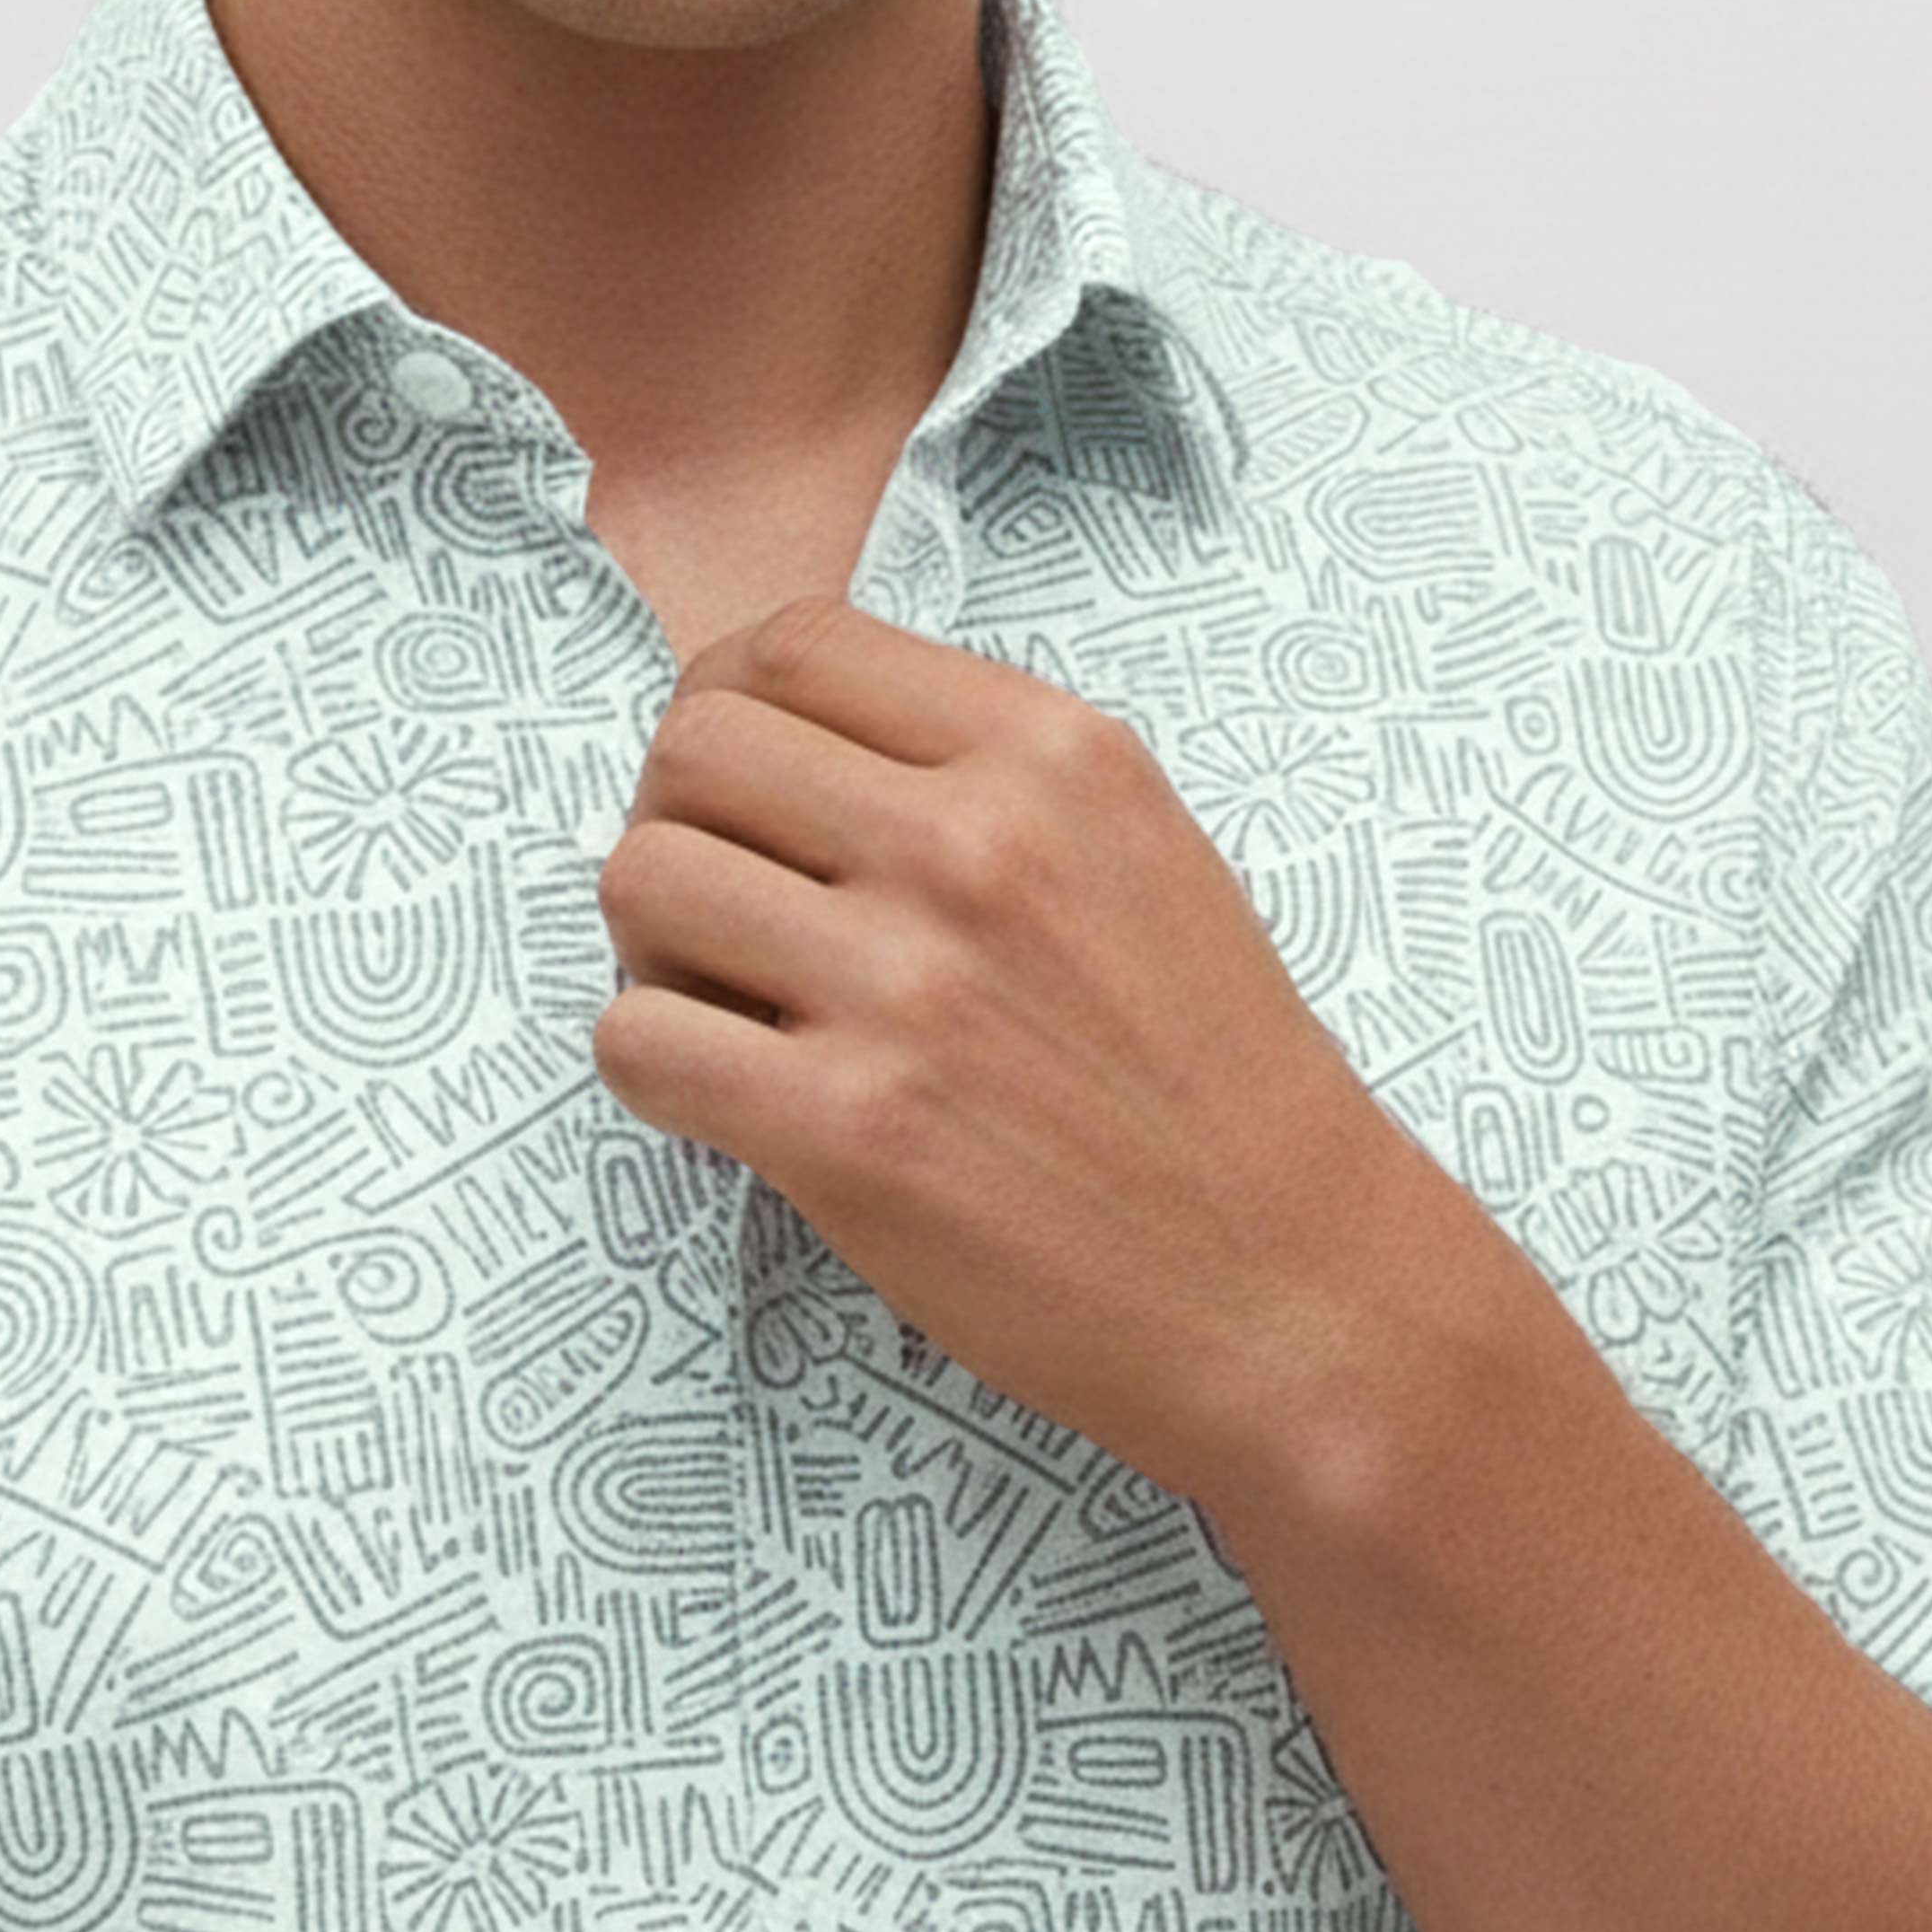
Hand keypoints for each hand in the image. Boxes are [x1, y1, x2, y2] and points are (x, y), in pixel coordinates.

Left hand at [589, 593, 1403, 1510]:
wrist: (1293, 1287)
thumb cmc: (1211, 1083)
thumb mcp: (1137, 852)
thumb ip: (983, 774)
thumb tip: (787, 743)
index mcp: (1052, 753)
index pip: (795, 644)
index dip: (728, 708)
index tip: (740, 789)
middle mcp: (975, 844)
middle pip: (695, 747)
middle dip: (675, 819)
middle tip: (717, 909)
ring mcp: (907, 986)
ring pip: (641, 879)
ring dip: (653, 946)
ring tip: (721, 1005)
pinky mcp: (848, 1131)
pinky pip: (638, 1040)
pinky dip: (652, 1067)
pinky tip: (724, 1098)